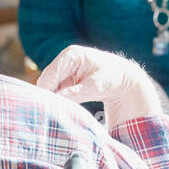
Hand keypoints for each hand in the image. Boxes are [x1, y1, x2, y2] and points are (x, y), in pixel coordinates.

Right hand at [37, 45, 164, 129]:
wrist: (123, 80)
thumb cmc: (112, 78)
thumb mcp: (95, 87)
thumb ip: (75, 93)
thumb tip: (57, 100)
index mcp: (71, 55)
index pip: (49, 76)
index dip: (45, 92)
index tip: (46, 109)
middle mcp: (64, 59)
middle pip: (46, 81)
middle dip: (47, 97)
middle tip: (50, 114)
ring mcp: (64, 70)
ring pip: (49, 88)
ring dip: (52, 100)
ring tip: (56, 113)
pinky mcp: (65, 80)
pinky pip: (55, 92)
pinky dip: (57, 101)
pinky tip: (61, 110)